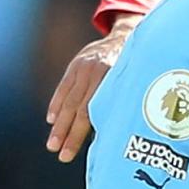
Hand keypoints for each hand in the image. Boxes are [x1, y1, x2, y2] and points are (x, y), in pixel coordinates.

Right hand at [45, 14, 140, 161]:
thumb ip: (120, 104)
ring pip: (69, 100)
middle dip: (67, 134)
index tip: (69, 153)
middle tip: (60, 155)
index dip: (78, 135)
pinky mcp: (76, 64)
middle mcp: (96, 72)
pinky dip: (57, 103)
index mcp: (112, 79)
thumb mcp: (133, 83)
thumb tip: (110, 137)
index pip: (90, 113)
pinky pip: (64, 87)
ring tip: (53, 145)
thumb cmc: (136, 68)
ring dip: (59, 124)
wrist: (129, 34)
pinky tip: (52, 120)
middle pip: (77, 109)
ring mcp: (84, 67)